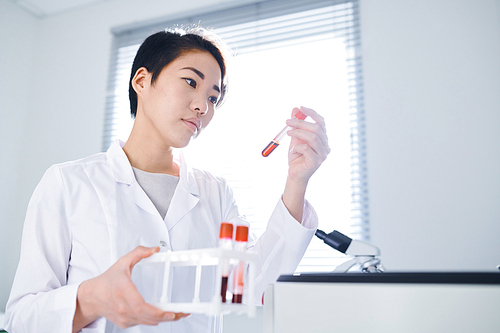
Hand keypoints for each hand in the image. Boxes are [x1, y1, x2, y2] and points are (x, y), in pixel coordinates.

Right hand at [73, 246, 188, 331]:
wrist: (92, 297)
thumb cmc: (107, 280)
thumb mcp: (122, 262)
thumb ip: (139, 253)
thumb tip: (155, 250)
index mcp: (122, 291)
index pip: (140, 306)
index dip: (156, 312)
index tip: (170, 312)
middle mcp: (122, 307)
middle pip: (148, 318)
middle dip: (167, 317)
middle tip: (181, 313)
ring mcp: (123, 317)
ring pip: (147, 322)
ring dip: (163, 319)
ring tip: (177, 314)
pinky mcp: (124, 323)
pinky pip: (142, 323)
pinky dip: (153, 319)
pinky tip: (161, 314)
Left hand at [286, 106, 329, 183]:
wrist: (294, 173)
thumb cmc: (296, 156)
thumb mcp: (295, 138)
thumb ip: (296, 125)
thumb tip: (295, 109)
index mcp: (322, 138)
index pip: (321, 122)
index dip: (312, 114)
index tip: (300, 108)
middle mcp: (325, 145)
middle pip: (317, 128)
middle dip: (301, 123)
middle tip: (287, 122)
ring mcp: (323, 154)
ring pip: (313, 137)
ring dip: (298, 133)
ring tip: (288, 134)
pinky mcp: (316, 162)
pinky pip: (306, 149)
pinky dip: (297, 147)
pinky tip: (293, 150)